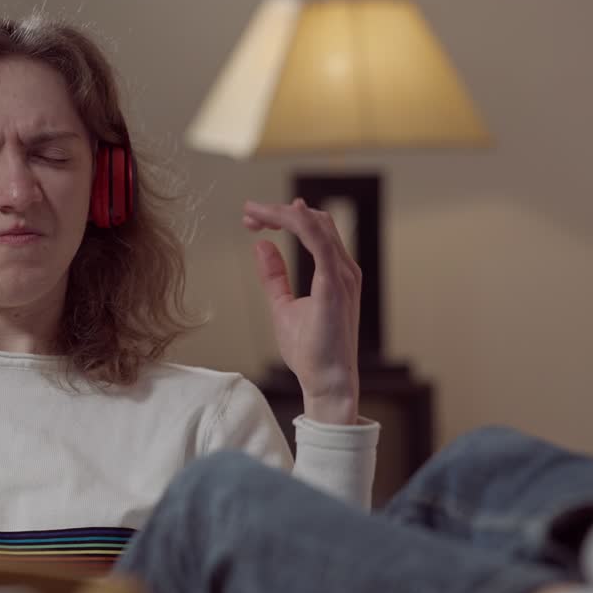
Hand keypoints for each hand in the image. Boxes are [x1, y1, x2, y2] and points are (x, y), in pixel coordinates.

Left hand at [243, 198, 361, 423]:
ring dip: (283, 213)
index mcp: (335, 272)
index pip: (314, 229)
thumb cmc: (310, 351)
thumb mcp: (283, 306)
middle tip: (248, 214)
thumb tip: (262, 246)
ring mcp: (343, 275)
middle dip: (279, 211)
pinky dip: (298, 223)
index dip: (284, 217)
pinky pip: (319, 241)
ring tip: (253, 213)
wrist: (326, 381)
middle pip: (315, 220)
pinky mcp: (335, 284)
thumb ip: (275, 276)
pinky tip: (278, 217)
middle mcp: (344, 269)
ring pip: (316, 224)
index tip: (254, 220)